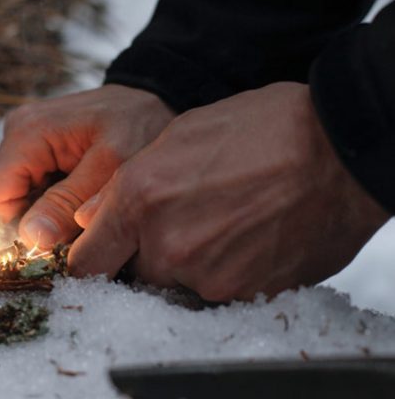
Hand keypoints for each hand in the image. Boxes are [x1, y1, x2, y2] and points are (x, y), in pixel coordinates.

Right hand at [0, 84, 174, 246]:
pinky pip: (32, 195)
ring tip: (82, 227)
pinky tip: (80, 213)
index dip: (7, 237)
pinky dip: (53, 212)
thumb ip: (69, 202)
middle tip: (73, 245)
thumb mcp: (111, 167)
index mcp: (26, 135)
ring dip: (44, 224)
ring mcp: (25, 145)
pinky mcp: (38, 154)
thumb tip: (30, 238)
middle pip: (1, 205)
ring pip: (16, 204)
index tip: (43, 258)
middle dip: (31, 232)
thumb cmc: (141, 125)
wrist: (156, 100)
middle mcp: (15, 136)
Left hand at [70, 82, 388, 300]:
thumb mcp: (178, 136)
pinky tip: (244, 237)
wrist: (338, 150)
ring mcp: (207, 276)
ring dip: (188, 264)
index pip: (85, 264)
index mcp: (139, 200)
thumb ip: (122, 186)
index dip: (92, 260)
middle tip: (181, 223)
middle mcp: (167, 245)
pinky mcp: (245, 293)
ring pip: (176, 284)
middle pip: (133, 276)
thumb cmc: (260, 130)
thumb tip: (88, 220)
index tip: (103, 254)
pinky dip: (223, 271)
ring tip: (221, 223)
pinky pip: (215, 291)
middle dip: (145, 255)